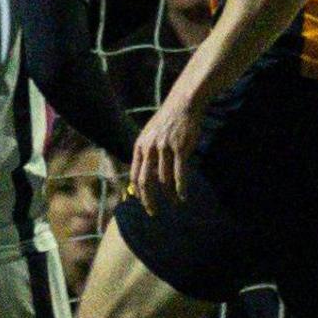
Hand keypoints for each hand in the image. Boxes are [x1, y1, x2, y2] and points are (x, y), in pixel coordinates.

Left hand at [127, 95, 201, 212]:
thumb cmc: (167, 121)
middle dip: (149, 200)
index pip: (134, 175)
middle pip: (146, 181)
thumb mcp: (150, 134)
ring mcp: (165, 148)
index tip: (143, 203)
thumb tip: (145, 174)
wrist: (183, 104)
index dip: (138, 192)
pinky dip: (181, 188)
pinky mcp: (180, 148)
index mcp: (140, 146)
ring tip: (175, 204)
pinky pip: (179, 174)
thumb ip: (146, 153)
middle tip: (153, 212)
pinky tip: (183, 196)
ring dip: (170, 196)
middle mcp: (149, 148)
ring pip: (165, 180)